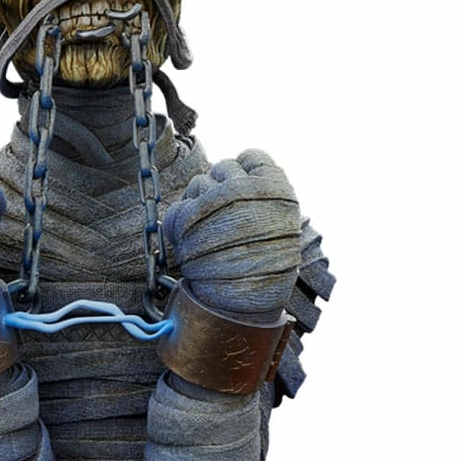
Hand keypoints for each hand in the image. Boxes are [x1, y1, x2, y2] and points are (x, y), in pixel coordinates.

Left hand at [163, 150, 300, 322]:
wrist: (242, 304)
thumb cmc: (266, 268)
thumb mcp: (282, 224)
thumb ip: (264, 196)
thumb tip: (242, 177)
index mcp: (276, 187)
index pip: (253, 156)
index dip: (243, 171)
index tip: (241, 190)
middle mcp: (244, 186)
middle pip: (223, 167)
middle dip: (219, 187)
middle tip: (221, 216)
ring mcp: (213, 199)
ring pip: (198, 183)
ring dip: (199, 205)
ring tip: (207, 234)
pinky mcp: (187, 215)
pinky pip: (178, 207)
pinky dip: (180, 224)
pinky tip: (191, 241)